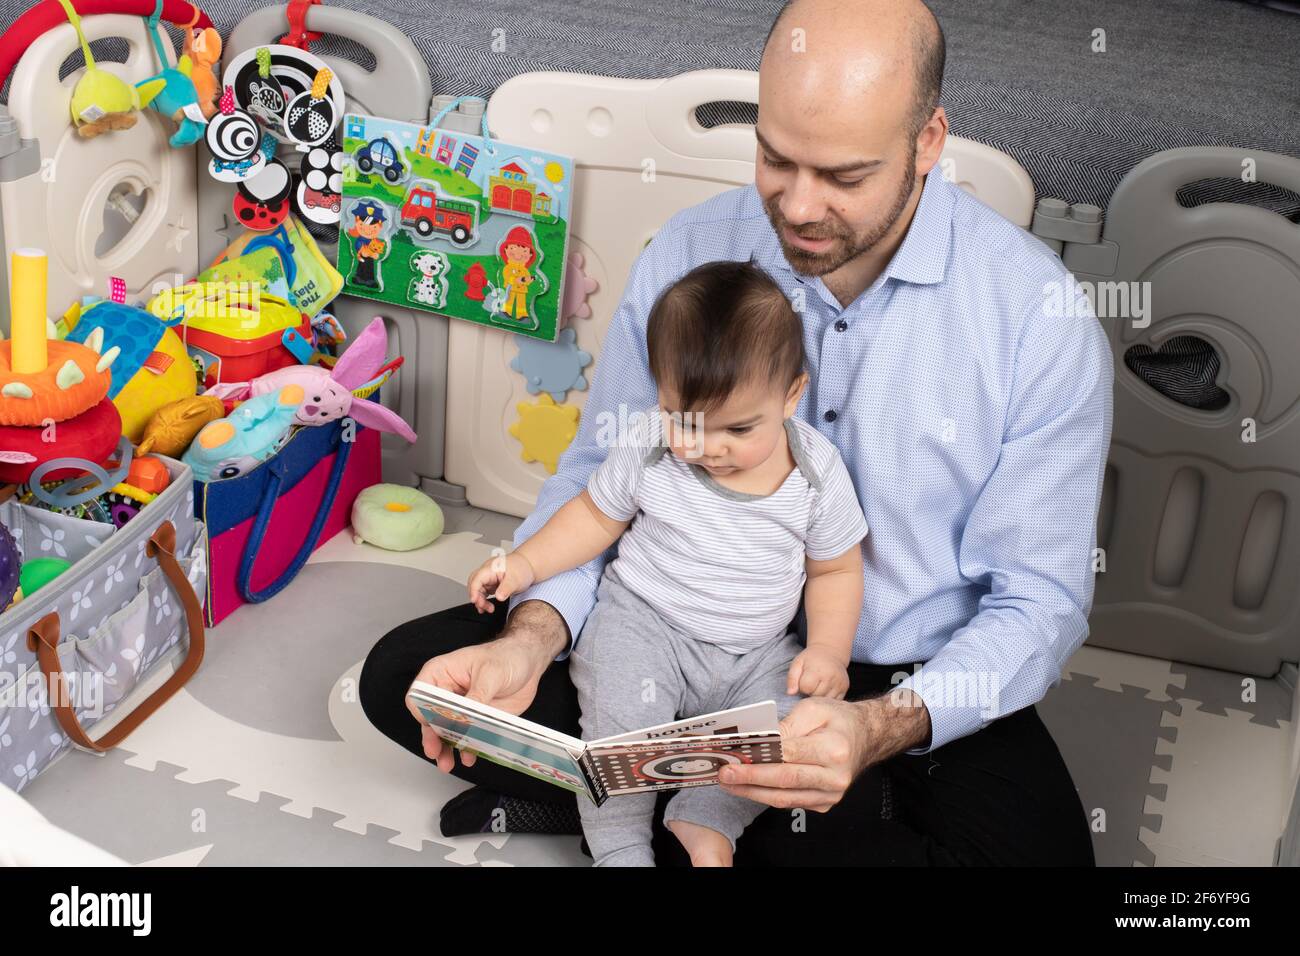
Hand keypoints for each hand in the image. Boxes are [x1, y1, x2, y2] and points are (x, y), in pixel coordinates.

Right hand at [405, 601, 568, 772]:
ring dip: (445, 748)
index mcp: (442, 673)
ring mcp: (460, 708)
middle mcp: (447, 692)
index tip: (432, 724)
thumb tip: (464, 718)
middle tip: (434, 751)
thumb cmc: (507, 656)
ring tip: (447, 763)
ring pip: (445, 732)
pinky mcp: (475, 720)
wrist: (529, 664)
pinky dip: (466, 749)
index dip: (422, 711)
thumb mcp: (491, 673)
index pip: (420, 694)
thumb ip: (476, 697)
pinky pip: (466, 738)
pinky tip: (469, 757)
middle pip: (429, 717)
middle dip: (432, 736)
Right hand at [466, 551, 536, 612]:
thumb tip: (498, 597)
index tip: (475, 601)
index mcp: (491, 568)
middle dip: (476, 597)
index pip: (477, 579)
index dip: (474, 590)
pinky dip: (484, 599)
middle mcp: (487, 572)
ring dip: (480, 600)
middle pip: (474, 584)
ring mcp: (489, 577)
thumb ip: (506, 588)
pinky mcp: (492, 583)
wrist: (528, 566)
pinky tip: (487, 606)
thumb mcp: (516, 580)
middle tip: (483, 607)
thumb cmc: (522, 569)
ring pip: (478, 589)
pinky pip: (483, 591)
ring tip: (488, 609)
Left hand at [717, 689, 930, 812]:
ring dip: (753, 792)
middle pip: (784, 781)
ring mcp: (831, 795)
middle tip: (724, 774)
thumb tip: (760, 740)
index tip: (734, 757)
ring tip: (729, 783)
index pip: (789, 756)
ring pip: (784, 798)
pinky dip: (767, 795)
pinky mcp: (824, 804)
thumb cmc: (838, 720)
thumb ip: (787, 724)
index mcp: (834, 749)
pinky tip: (748, 787)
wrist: (866, 737)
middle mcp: (835, 777)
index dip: (758, 758)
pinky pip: (791, 802)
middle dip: (749, 779)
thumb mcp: (814, 708)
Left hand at [786, 646, 849, 698]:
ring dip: (819, 696)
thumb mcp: (797, 663)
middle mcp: (831, 677)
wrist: (830, 652)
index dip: (802, 686)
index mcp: (817, 670)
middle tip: (812, 683)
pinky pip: (834, 700)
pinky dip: (828, 697)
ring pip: (825, 700)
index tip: (804, 680)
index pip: (806, 688)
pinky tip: (825, 688)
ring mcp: (839, 683)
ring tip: (818, 685)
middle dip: (811, 692)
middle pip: (815, 695)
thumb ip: (791, 678)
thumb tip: (791, 693)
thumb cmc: (811, 659)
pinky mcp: (845, 688)